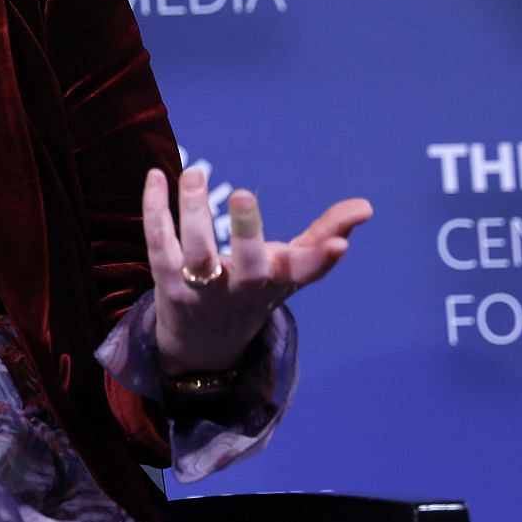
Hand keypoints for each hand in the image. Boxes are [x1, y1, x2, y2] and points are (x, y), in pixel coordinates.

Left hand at [142, 167, 370, 375]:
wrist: (204, 346)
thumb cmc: (255, 292)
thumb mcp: (291, 270)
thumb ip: (325, 235)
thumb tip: (366, 206)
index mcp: (278, 281)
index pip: (306, 273)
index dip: (322, 259)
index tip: (339, 245)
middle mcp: (243, 288)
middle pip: (248, 267)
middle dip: (248, 233)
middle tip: (246, 194)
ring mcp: (203, 290)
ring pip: (196, 253)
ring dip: (192, 212)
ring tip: (194, 175)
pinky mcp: (167, 283)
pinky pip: (159, 244)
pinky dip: (155, 210)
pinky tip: (155, 177)